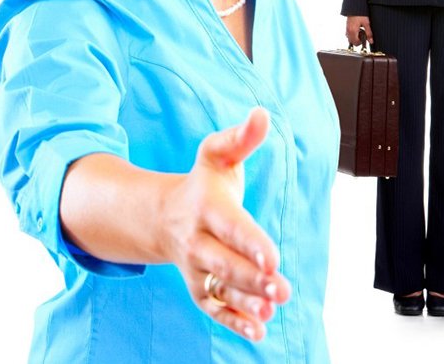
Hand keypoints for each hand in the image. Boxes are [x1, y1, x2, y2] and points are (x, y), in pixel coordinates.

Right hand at [161, 109, 288, 340]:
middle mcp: (196, 240)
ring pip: (219, 289)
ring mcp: (195, 268)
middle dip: (251, 278)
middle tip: (281, 288)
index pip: (230, 226)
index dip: (250, 242)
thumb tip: (263, 113)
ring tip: (271, 311)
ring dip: (245, 303)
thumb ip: (242, 137)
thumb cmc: (204, 182)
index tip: (272, 257)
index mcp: (205, 206)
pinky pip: (213, 308)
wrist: (163, 215)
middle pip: (223, 263)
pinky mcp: (199, 288)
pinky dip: (233, 322)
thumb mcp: (218, 153)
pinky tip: (258, 331)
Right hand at [346, 15, 372, 45]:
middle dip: (358, 41)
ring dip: (355, 38)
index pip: (356, 43)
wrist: (354, 8)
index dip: (361, 42)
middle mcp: (348, 31)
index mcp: (353, 31)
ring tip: (360, 31)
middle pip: (352, 42)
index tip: (365, 37)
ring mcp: (347, 29)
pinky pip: (348, 35)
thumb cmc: (360, 14)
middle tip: (363, 34)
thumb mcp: (366, 24)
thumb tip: (371, 41)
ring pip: (350, 39)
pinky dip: (353, 35)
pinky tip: (357, 29)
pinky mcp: (347, 27)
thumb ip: (369, 33)